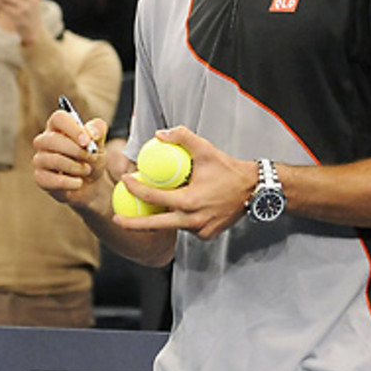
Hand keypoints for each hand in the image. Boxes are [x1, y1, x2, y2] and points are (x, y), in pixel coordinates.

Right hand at [33, 109, 109, 211]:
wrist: (90, 185)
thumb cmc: (91, 159)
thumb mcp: (99, 143)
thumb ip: (98, 130)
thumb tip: (90, 133)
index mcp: (58, 127)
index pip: (58, 118)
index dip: (73, 129)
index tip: (87, 141)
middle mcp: (44, 141)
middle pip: (52, 139)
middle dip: (76, 151)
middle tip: (91, 158)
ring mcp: (40, 159)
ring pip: (53, 160)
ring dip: (76, 167)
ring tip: (86, 170)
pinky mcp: (40, 178)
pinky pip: (53, 180)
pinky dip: (70, 183)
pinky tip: (77, 183)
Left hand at [116, 128, 255, 239]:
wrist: (254, 190)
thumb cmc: (228, 169)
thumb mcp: (205, 149)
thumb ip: (182, 136)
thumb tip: (159, 135)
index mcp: (189, 202)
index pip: (154, 197)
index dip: (135, 188)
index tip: (125, 179)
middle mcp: (193, 220)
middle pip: (154, 225)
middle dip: (132, 224)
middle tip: (116, 218)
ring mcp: (200, 231)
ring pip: (172, 225)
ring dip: (161, 218)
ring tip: (147, 207)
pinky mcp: (207, 235)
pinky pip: (186, 228)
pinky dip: (179, 219)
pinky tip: (176, 209)